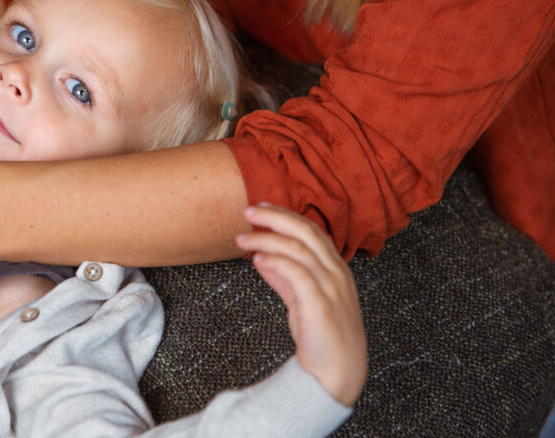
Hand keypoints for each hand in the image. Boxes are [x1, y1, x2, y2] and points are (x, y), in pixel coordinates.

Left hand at [235, 203, 366, 406]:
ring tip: (242, 239)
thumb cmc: (320, 335)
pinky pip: (298, 275)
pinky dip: (276, 263)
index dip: (286, 215)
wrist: (335, 373)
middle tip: (248, 211)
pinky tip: (258, 260)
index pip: (311, 230)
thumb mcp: (300, 300)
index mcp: (335, 268)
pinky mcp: (320, 306)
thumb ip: (283, 278)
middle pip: (306, 232)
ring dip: (267, 240)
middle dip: (275, 217)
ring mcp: (331, 289)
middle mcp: (336, 274)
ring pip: (299, 250)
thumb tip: (260, 257)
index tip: (261, 206)